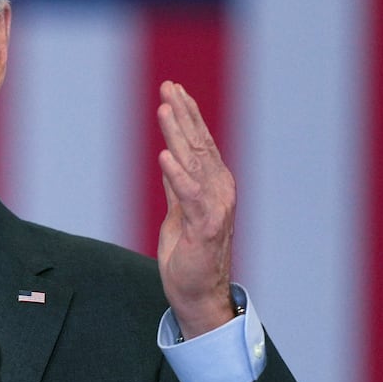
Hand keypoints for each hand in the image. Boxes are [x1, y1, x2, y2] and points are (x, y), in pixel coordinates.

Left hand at [155, 81, 235, 338]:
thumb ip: (176, 186)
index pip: (201, 142)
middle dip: (182, 114)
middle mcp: (219, 191)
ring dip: (178, 134)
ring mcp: (215, 208)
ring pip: (195, 163)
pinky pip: (189, 196)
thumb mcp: (178, 213)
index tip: (173, 89)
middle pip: (199, 144)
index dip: (187, 114)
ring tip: (164, 108)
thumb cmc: (189, 256)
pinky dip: (177, 175)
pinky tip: (164, 156)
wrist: (198, 295)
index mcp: (213, 185)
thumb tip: (169, 157)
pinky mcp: (206, 227)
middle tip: (167, 86)